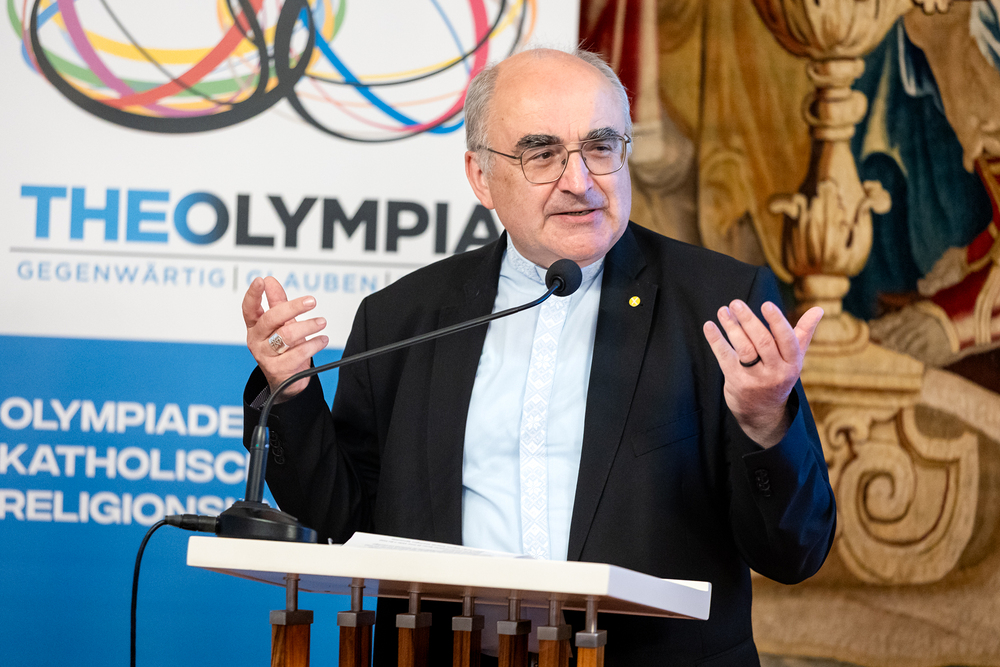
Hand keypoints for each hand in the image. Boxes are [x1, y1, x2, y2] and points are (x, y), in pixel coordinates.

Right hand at [242, 276, 328, 401]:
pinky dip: (314, 344)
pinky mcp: (279, 370)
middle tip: (311, 301)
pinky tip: (322, 340)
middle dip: (292, 307)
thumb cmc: (283, 349)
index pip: (249, 308)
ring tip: (321, 322)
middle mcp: (256, 341)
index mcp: (255, 327)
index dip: (253, 294)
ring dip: (308, 326)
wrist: (287, 382)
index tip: (261, 280)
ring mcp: (266, 356)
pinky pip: (299, 353)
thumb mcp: (280, 325)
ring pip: (286, 335)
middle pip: (271, 319)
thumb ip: (277, 303)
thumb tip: (271, 281)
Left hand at [702, 301, 822, 447]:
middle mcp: (776, 372)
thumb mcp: (794, 358)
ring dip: (731, 328)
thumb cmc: (779, 375)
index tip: (766, 304)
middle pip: (762, 342)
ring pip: (744, 349)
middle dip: (748, 321)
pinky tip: (709, 326)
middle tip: (736, 303)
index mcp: (793, 363)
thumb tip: (818, 309)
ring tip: (722, 310)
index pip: (787, 340)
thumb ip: (803, 332)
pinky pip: (725, 358)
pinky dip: (716, 341)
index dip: (777, 322)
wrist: (763, 412)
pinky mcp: (737, 383)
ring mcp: (756, 379)